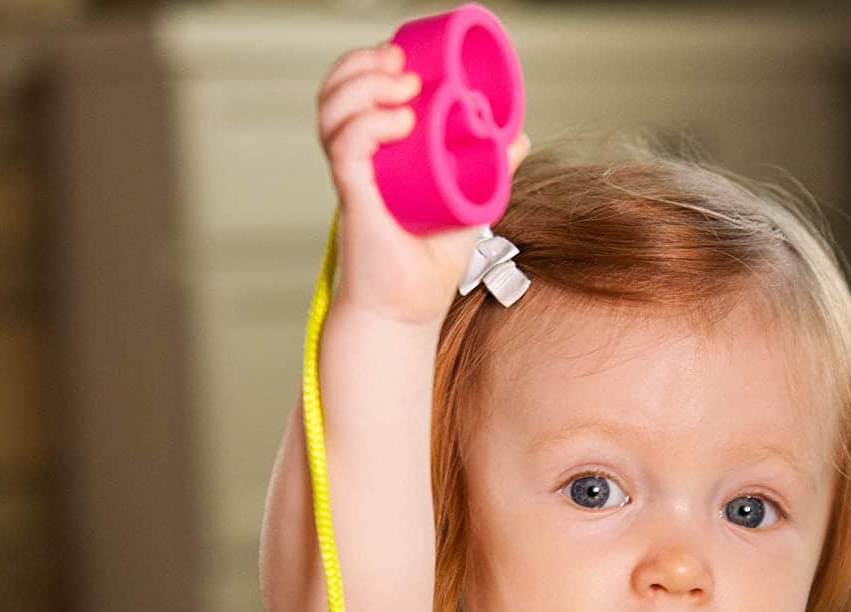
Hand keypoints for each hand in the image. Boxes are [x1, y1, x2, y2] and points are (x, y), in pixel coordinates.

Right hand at [316, 43, 530, 325]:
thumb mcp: (467, 205)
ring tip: (401, 86)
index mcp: (375, 158)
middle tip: (399, 63)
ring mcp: (353, 181)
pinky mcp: (354, 201)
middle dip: (362, 66)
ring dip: (363, 86)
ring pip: (333, 113)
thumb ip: (488, 170)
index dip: (369, 67)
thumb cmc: (428, 270)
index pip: (355, 96)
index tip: (403, 59)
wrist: (409, 313)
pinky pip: (346, 149)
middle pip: (337, 94)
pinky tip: (400, 122)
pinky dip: (369, 125)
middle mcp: (357, 164)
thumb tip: (518, 137)